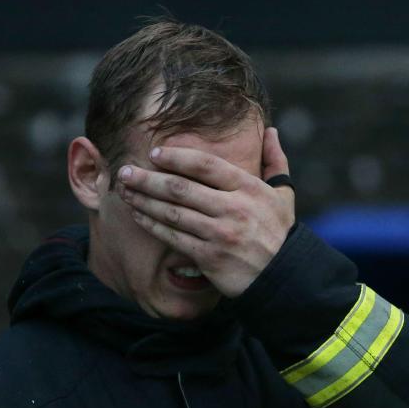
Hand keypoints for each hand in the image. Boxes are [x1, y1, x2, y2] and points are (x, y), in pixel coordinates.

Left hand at [117, 127, 294, 297]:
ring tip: (124, 191)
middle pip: (180, 188)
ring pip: (172, 212)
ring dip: (143, 200)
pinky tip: (137, 214)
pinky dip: (151, 225)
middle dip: (148, 179)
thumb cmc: (278, 233)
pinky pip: (172, 236)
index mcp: (248, 188)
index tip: (153, 153)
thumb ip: (275, 162)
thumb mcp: (284, 195)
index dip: (176, 157)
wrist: (285, 276)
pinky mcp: (208, 256)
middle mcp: (233, 208)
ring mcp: (219, 233)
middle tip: (125, 172)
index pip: (206, 165)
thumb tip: (270, 132)